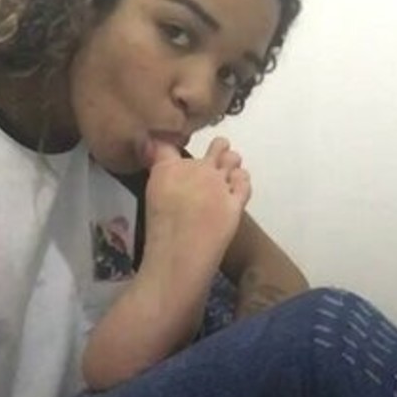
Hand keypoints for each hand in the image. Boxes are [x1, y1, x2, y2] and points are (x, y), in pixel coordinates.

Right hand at [143, 136, 251, 267]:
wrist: (179, 255)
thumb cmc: (160, 233)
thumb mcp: (151, 198)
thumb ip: (159, 173)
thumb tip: (158, 155)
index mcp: (169, 168)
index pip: (170, 143)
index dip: (175, 141)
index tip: (178, 146)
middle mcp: (197, 169)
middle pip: (217, 145)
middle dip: (218, 150)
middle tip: (214, 162)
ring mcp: (219, 183)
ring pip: (234, 158)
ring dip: (232, 164)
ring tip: (227, 175)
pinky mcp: (235, 200)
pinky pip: (245, 180)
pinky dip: (241, 181)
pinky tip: (234, 189)